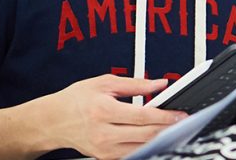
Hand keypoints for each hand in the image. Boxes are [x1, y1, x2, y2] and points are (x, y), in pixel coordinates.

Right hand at [22, 74, 187, 159]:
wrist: (52, 121)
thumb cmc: (75, 100)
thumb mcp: (103, 83)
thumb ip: (135, 84)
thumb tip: (159, 84)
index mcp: (103, 110)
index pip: (143, 116)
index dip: (166, 116)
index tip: (180, 114)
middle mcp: (104, 132)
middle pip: (146, 134)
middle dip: (169, 128)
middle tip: (183, 121)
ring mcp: (104, 148)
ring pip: (142, 148)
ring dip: (161, 139)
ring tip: (173, 129)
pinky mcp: (104, 157)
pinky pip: (132, 154)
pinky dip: (146, 147)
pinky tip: (155, 138)